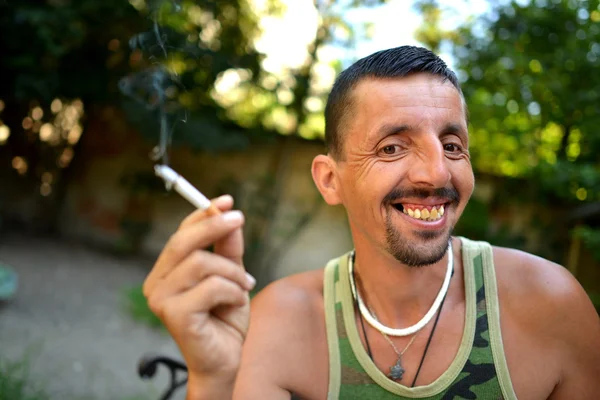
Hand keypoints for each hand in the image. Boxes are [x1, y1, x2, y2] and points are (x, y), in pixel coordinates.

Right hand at [143, 195, 254, 394]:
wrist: (225, 360)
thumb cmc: (224, 318)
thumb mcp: (231, 276)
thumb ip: (228, 249)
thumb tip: (229, 215)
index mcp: (166, 272)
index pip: (180, 235)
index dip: (202, 214)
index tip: (227, 201)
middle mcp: (156, 284)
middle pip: (183, 242)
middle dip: (214, 226)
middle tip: (239, 219)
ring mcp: (162, 300)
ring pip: (202, 263)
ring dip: (233, 272)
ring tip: (244, 286)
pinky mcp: (174, 315)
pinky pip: (211, 287)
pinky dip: (232, 291)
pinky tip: (235, 303)